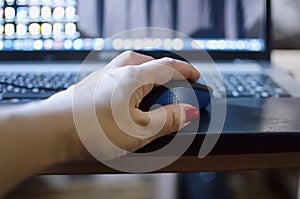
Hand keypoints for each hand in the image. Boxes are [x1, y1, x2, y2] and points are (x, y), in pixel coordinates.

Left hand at [48, 51, 200, 160]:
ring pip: (127, 66)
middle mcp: (115, 72)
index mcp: (132, 79)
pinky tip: (121, 97)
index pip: (167, 66)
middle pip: (146, 61)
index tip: (195, 75)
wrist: (52, 131)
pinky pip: (112, 76)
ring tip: (148, 88)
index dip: (185, 70)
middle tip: (171, 81)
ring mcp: (99, 78)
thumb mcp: (140, 130)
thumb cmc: (93, 130)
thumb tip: (188, 112)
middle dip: (163, 69)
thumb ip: (167, 120)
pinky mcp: (87, 87)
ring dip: (142, 72)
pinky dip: (124, 81)